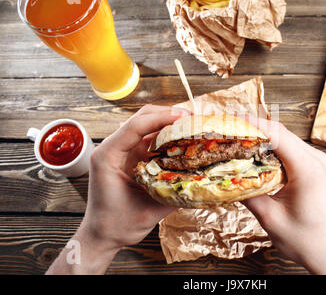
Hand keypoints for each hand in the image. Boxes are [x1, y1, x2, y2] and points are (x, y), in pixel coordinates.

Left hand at [46, 105, 188, 273]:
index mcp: (108, 156)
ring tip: (191, 126)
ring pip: (147, 125)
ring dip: (169, 123)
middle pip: (141, 118)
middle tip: (193, 119)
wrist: (102, 235)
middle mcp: (113, 148)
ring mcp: (122, 151)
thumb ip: (174, 196)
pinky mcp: (131, 157)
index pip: (135, 127)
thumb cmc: (117, 225)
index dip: (161, 118)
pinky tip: (182, 139)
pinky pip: (150, 139)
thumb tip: (201, 180)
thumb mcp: (148, 212)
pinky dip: (166, 135)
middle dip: (167, 114)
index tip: (184, 117)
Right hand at [243, 117, 325, 274]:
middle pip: (282, 133)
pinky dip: (273, 150)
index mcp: (308, 169)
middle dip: (255, 129)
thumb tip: (227, 178)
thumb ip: (248, 194)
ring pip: (286, 140)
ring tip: (239, 141)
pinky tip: (257, 156)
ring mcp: (318, 163)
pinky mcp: (315, 169)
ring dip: (263, 138)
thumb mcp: (270, 218)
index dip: (253, 124)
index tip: (232, 120)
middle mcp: (316, 160)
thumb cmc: (306, 240)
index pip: (277, 135)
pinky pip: (291, 151)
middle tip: (229, 131)